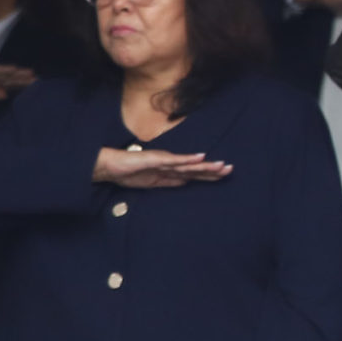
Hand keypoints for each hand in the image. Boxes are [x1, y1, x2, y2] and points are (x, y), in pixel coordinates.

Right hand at [93, 147, 230, 188]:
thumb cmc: (130, 173)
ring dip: (205, 165)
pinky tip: (200, 157)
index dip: (209, 175)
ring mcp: (164, 161)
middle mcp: (171, 165)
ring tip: (221, 165)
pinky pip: (174, 160)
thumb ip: (170, 182)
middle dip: (213, 170)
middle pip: (195, 168)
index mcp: (170, 171)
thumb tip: (186, 183)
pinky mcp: (156, 159)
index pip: (194, 174)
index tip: (225, 175)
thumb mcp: (154, 183)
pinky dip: (187, 159)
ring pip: (189, 164)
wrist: (110, 167)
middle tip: (231, 169)